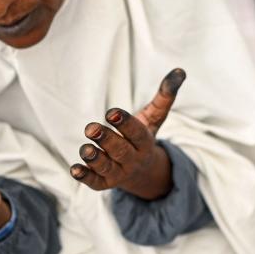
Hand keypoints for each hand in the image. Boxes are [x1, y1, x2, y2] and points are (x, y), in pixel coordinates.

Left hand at [71, 68, 184, 199]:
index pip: (137, 133)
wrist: (142, 171)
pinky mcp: (105, 183)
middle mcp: (133, 159)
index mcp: (145, 143)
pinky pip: (95, 182)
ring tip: (85, 149)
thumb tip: (180, 70)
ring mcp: (119, 173)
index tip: (112, 112)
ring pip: (107, 168)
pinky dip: (86, 177)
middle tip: (91, 128)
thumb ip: (164, 96)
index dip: (125, 124)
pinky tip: (75, 169)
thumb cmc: (143, 137)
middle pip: (121, 151)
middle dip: (107, 140)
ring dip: (95, 159)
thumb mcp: (154, 117)